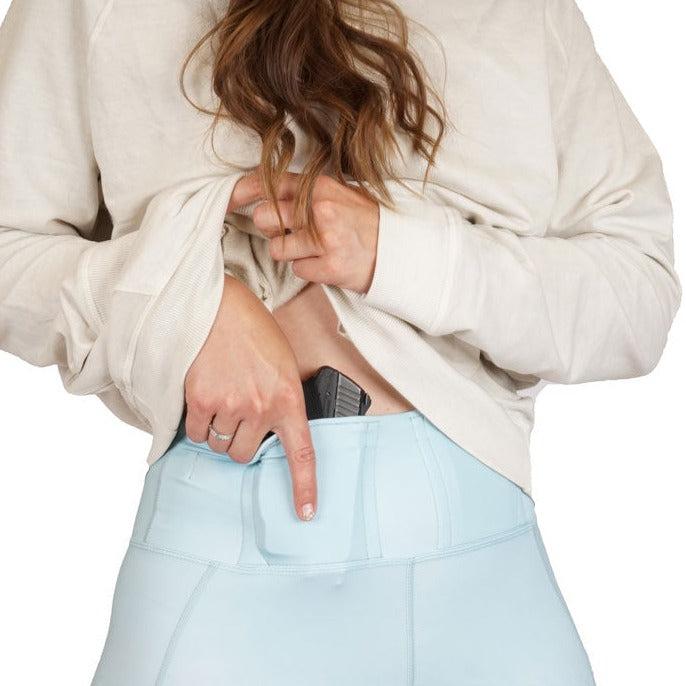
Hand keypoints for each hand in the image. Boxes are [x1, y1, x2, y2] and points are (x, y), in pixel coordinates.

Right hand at [184, 274, 316, 521]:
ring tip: (220, 396)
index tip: (305, 513)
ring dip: (217, 431)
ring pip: (219, 445)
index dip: (304, 487)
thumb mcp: (282, 364)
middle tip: (236, 414)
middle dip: (238, 441)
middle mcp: (261, 407)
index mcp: (288, 398)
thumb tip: (264, 433)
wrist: (217, 304)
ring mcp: (230, 406)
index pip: (301, 453)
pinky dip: (198, 424)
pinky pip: (197, 434)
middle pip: (244, 454)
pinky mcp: (200, 401)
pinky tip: (202, 396)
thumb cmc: (252, 331)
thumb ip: (279, 399)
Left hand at [229, 171, 379, 292]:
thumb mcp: (341, 195)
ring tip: (315, 249)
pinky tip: (327, 263)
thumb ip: (306, 192)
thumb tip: (264, 197)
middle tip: (293, 232)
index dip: (242, 192)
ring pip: (278, 249)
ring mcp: (325, 240)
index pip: (270, 183)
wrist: (401, 252)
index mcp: (322, 187)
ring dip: (290, 252)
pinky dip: (308, 270)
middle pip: (266, 219)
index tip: (229, 201)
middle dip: (272, 229)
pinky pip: (297, 270)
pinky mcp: (329, 268)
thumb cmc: (369, 224)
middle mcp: (320, 210)